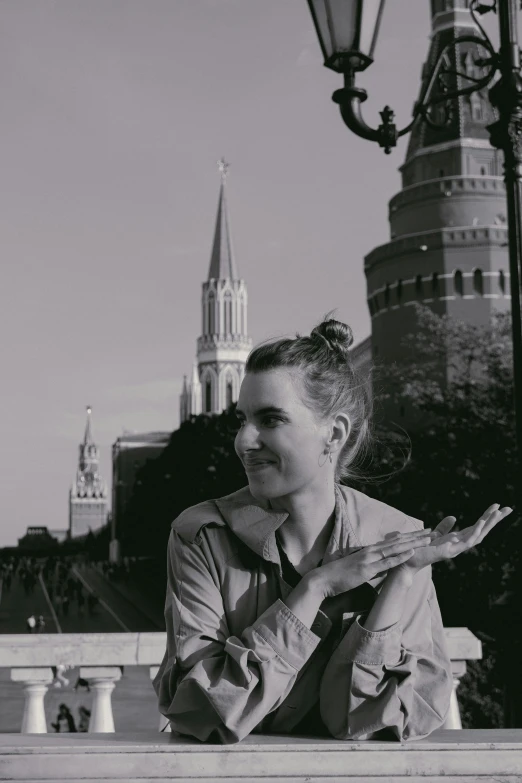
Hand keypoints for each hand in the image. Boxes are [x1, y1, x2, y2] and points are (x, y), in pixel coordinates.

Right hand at [312, 529, 432, 598]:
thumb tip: (384, 566)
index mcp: (370, 551)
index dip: (409, 537)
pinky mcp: (367, 569)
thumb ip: (372, 565)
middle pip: (398, 542)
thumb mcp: (359, 567)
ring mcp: (370, 559)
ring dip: (413, 543)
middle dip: (416, 537)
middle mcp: (371, 551)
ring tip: (428, 539)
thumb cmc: (340, 575)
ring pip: (395, 549)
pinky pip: (386, 562)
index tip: (423, 533)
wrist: (324, 579)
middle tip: (432, 532)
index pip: (394, 542)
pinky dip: (399, 556)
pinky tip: (410, 552)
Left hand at [392, 503, 512, 579]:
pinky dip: (476, 531)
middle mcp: (460, 544)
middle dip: (495, 520)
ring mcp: (457, 549)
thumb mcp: (435, 534)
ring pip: (479, 535)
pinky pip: (467, 541)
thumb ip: (444, 527)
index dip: (487, 517)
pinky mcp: (451, 552)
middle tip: (509, 508)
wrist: (409, 561)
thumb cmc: (421, 549)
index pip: (477, 527)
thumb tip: (454, 517)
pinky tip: (482, 522)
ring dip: (489, 524)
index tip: (497, 506)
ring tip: (498, 512)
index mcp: (458, 539)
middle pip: (482, 531)